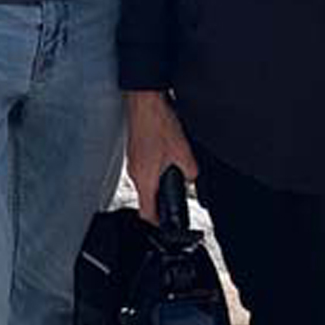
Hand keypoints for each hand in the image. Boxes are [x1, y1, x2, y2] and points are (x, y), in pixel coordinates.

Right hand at [125, 90, 198, 223]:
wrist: (144, 101)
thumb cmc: (156, 122)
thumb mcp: (182, 150)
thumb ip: (190, 171)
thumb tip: (191, 177)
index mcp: (145, 178)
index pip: (146, 213)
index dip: (158, 222)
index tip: (167, 223)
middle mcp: (135, 172)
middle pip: (147, 196)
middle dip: (162, 197)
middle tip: (176, 191)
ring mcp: (133, 160)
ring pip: (146, 179)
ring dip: (159, 178)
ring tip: (173, 167)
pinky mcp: (135, 149)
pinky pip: (144, 165)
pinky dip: (155, 164)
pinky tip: (166, 151)